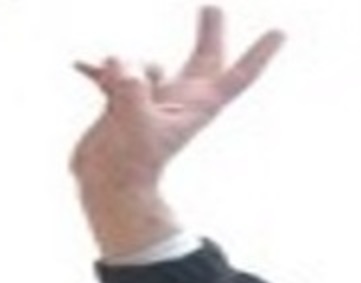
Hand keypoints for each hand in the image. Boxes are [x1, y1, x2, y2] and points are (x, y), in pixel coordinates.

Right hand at [71, 5, 284, 191]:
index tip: (281, 31)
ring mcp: (154, 101)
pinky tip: (79, 65)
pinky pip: (114, 74)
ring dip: (125, 66)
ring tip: (110, 93)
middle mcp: (180, 100)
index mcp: (198, 106)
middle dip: (210, 33)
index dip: (260, 53)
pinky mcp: (126, 103)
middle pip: (203, 59)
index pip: (237, 76)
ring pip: (147, 65)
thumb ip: (130, 89)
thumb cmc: (129, 162)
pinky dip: (98, 69)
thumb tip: (123, 62)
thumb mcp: (132, 123)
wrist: (107, 186)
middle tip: (213, 6)